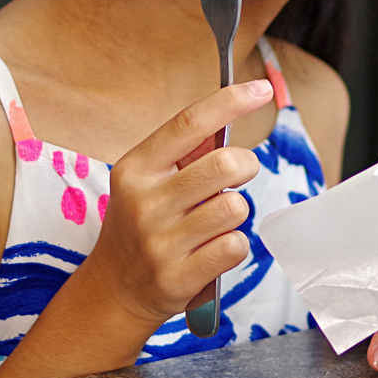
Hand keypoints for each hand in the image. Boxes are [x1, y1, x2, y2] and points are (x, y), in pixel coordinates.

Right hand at [88, 78, 273, 329]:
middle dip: (244, 165)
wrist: (115, 288)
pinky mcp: (178, 277)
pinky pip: (235, 246)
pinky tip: (212, 249)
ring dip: (236, 211)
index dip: (230, 102)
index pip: (189, 123)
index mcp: (136, 168)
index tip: (262, 89)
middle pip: (223, 164)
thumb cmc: (142, 222)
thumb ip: (184, 153)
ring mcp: (160, 243)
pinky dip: (234, 245)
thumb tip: (232, 114)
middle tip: (238, 174)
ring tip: (215, 220)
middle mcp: (145, 202)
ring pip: (235, 208)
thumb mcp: (147, 180)